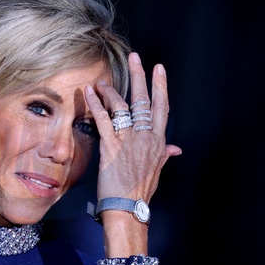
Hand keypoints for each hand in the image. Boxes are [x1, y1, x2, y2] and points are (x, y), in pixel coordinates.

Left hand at [84, 52, 181, 256]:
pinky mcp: (111, 146)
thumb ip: (164, 155)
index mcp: (158, 142)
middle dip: (139, 76)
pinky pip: (103, 119)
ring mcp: (129, 141)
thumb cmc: (140, 192)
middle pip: (144, 100)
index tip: (159, 69)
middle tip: (135, 57)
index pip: (161, 108)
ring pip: (122, 107)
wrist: (127, 208)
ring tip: (102, 80)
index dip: (160, 87)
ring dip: (111, 90)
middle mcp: (146, 137)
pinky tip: (89, 91)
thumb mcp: (157, 171)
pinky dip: (95, 104)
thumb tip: (175, 148)